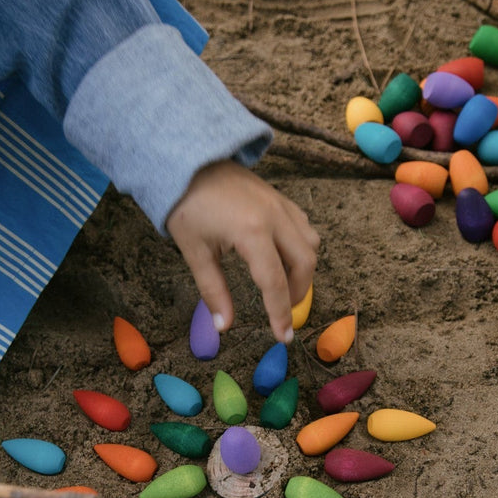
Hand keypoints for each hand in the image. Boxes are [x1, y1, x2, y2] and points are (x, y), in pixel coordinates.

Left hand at [166, 160, 318, 344]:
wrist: (189, 160)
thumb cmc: (187, 206)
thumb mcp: (195, 252)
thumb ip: (213, 291)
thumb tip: (224, 327)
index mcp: (252, 232)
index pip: (274, 283)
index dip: (279, 313)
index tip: (283, 337)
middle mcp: (275, 218)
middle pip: (304, 264)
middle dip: (297, 293)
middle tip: (281, 312)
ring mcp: (281, 205)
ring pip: (310, 244)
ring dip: (302, 271)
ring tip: (283, 287)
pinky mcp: (281, 199)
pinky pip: (304, 227)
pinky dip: (301, 248)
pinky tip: (283, 258)